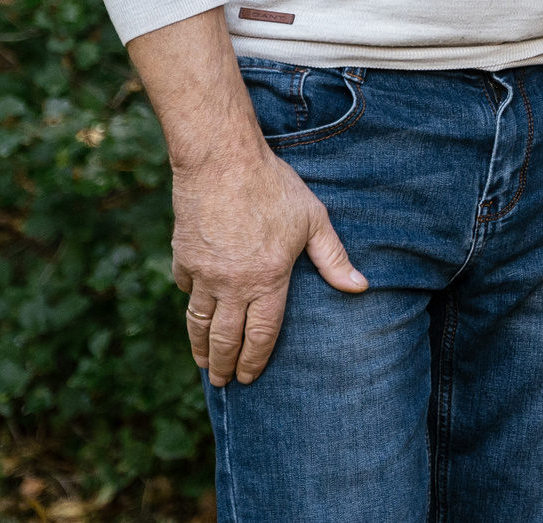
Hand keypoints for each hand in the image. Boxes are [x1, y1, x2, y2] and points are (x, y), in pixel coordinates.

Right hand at [171, 142, 368, 386]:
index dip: (255, 361)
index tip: (249, 378)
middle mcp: (232, 285)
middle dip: (223, 365)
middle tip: (223, 383)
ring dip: (200, 347)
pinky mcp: (183, 256)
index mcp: (268, 280)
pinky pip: (185, 289)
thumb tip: (360, 287)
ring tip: (203, 364)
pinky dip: (190, 303)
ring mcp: (203, 273)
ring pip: (199, 322)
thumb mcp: (313, 220)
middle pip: (225, 338)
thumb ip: (333, 258)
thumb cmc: (273, 187)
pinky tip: (194, 311)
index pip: (261, 335)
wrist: (222, 160)